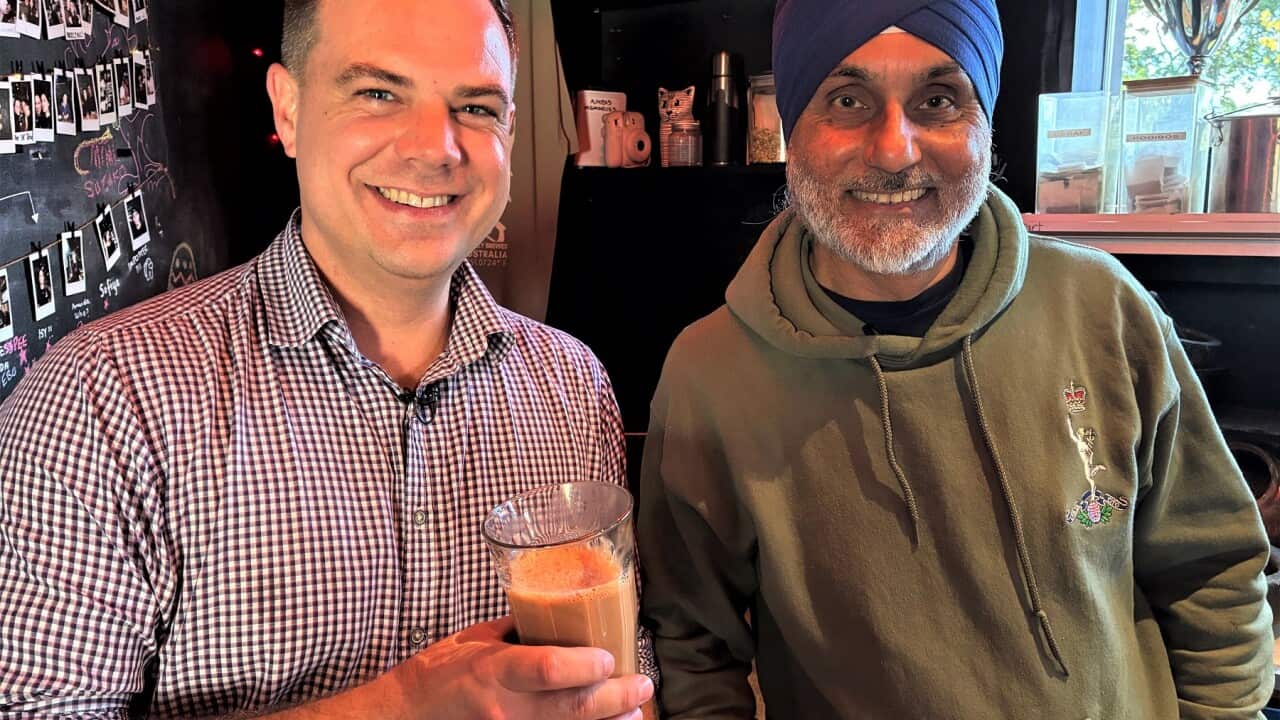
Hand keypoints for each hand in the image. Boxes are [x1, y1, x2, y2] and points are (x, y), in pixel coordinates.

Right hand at [378, 616, 653, 719]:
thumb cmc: (436, 674)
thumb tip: (556, 613)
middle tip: (642, 686)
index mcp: (493, 670)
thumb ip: (516, 632)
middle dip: (615, 698)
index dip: (585, 666)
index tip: (611, 657)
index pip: (546, 669)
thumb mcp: (473, 641)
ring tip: (633, 712)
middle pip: (572, 709)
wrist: (403, 717)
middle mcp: (504, 708)